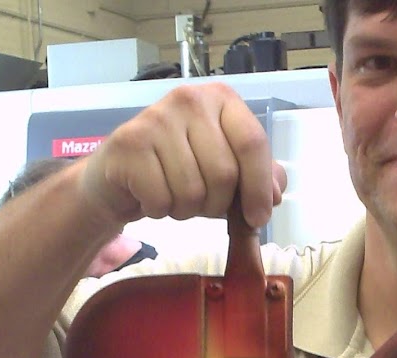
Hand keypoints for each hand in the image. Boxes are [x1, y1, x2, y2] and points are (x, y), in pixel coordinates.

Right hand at [79, 82, 286, 230]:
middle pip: (224, 174)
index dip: (259, 187)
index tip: (257, 218)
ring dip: (186, 210)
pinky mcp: (129, 143)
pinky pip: (161, 199)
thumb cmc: (180, 171)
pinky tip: (151, 195)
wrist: (120, 176)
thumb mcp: (226, 172)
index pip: (252, 143)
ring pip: (193, 191)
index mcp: (221, 100)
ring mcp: (156, 118)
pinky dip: (160, 210)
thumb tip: (276, 194)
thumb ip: (258, 177)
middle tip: (200, 203)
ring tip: (173, 196)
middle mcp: (189, 99)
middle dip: (216, 204)